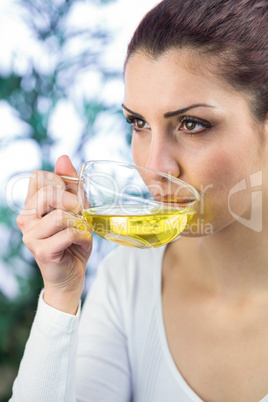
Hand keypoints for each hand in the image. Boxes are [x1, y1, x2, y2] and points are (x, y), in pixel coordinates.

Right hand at [17, 155, 91, 313]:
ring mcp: (31, 235)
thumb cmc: (72, 242)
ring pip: (61, 215)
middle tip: (81, 214)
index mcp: (32, 205)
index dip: (60, 181)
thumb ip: (70, 185)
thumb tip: (63, 157)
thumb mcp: (75, 210)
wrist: (70, 276)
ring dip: (81, 223)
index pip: (39, 177)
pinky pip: (69, 233)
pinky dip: (84, 237)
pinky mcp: (41, 250)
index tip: (71, 198)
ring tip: (82, 232)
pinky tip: (82, 243)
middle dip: (74, 201)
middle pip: (50, 192)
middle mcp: (26, 218)